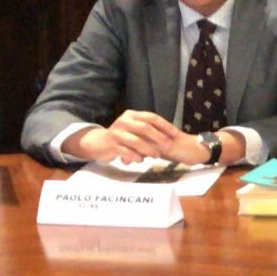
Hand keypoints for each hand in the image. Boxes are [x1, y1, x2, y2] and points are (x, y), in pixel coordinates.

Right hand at [67, 110, 192, 164]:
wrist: (100, 143)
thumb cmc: (123, 136)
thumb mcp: (135, 129)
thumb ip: (150, 130)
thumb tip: (173, 136)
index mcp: (132, 115)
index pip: (152, 117)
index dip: (165, 125)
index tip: (177, 134)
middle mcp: (123, 121)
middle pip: (145, 128)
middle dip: (159, 138)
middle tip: (169, 147)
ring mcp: (116, 133)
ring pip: (136, 141)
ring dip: (148, 149)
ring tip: (156, 156)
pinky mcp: (111, 145)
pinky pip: (126, 151)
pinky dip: (135, 157)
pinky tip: (141, 161)